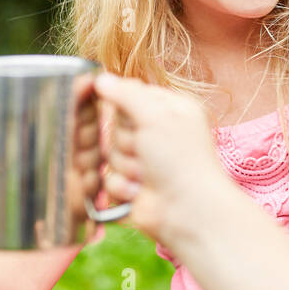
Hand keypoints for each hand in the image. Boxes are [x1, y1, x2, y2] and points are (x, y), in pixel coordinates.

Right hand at [78, 72, 230, 249]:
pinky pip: (108, 178)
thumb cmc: (181, 159)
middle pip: (116, 125)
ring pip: (110, 152)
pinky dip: (122, 186)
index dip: (125, 108)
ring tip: (147, 175)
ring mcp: (145, 160)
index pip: (130, 95)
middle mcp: (158, 133)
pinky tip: (140, 192)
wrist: (187, 210)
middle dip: (127, 141)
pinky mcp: (133, 184)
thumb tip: (101, 78)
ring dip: (125, 165)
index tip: (132, 118)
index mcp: (170, 110)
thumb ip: (127, 94)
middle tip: (146, 151)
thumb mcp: (157, 115)